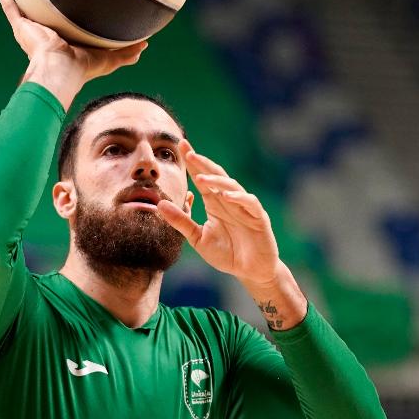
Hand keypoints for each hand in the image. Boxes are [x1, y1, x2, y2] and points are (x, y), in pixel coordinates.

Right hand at [0, 0, 146, 105]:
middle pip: (43, 17)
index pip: (65, 26)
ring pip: (23, 10)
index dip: (68, 16)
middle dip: (43, 4)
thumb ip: (126, 53)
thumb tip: (144, 46)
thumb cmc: (82, 68)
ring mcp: (31, 30)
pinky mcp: (20, 26)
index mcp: (64, 42)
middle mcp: (46, 35)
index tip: (73, 2)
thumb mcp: (110, 59)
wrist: (59, 69)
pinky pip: (9, 6)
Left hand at [156, 141, 280, 286]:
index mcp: (214, 202)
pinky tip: (225, 196)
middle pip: (216, 176)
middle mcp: (229, 200)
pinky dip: (238, 198)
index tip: (180, 147)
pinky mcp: (259, 218)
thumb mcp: (197, 239)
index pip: (202, 179)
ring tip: (201, 178)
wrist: (250, 271)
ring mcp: (245, 207)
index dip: (193, 164)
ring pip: (232, 186)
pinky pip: (250, 203)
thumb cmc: (226, 254)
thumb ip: (181, 222)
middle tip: (188, 152)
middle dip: (203, 163)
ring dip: (217, 181)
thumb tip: (159, 204)